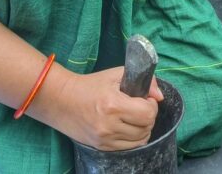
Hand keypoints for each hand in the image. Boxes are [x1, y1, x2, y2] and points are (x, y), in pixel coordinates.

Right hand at [37, 65, 163, 150]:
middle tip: (140, 106)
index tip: (145, 98)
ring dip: (143, 128)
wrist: (62, 100)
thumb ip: (142, 80)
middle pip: (146, 128)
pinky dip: (134, 138)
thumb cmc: (91, 84)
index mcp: (113, 105)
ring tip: (134, 117)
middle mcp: (109, 125)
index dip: (151, 104)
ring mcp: (105, 139)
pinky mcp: (102, 147)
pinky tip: (128, 126)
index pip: (148, 113)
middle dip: (149, 116)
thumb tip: (159, 96)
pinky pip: (129, 147)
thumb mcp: (116, 74)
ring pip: (140, 140)